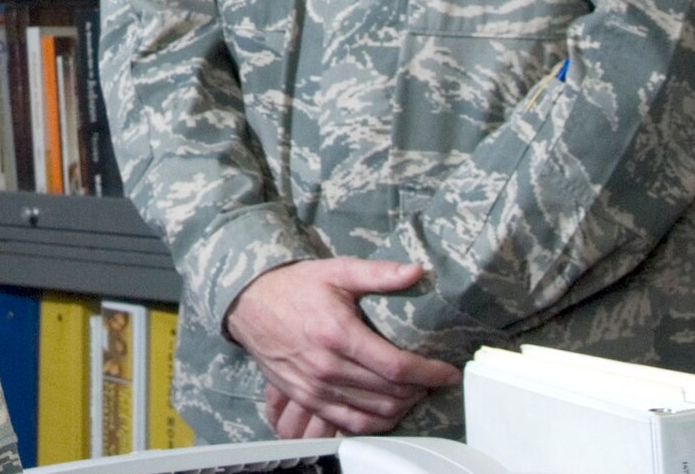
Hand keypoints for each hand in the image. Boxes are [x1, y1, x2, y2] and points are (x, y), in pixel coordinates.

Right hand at [225, 257, 458, 435]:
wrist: (247, 302)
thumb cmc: (293, 285)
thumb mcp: (336, 271)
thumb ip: (377, 274)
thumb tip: (415, 271)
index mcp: (338, 333)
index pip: (396, 366)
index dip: (428, 373)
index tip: (447, 372)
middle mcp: (327, 366)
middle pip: (389, 393)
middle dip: (419, 390)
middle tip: (433, 380)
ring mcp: (315, 387)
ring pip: (373, 412)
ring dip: (401, 408)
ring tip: (415, 394)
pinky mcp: (305, 398)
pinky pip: (348, 422)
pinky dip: (374, 423)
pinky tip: (387, 412)